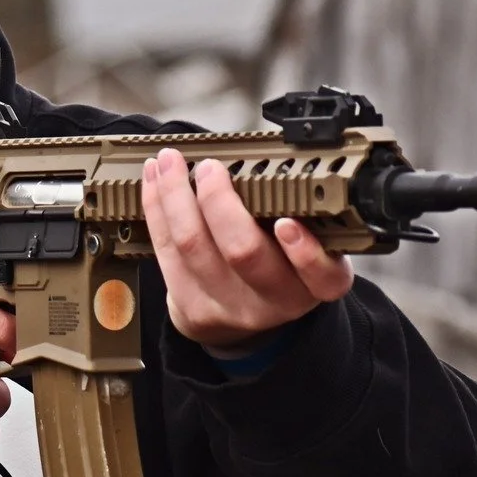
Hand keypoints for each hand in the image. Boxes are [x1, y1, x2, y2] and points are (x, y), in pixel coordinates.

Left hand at [142, 148, 353, 349]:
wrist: (239, 318)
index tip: (286, 222)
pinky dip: (156, 208)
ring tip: (169, 162)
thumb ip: (297, 215)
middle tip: (208, 168)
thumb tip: (264, 158)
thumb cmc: (274, 266)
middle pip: (243, 252)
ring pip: (193, 246)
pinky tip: (155, 181)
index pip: (322, 276)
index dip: (305, 253)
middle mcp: (275, 301)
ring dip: (175, 195)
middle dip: (219, 201)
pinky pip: (165, 250)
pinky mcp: (191, 306)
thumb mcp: (303, 247)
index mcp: (312, 284)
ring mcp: (230, 307)